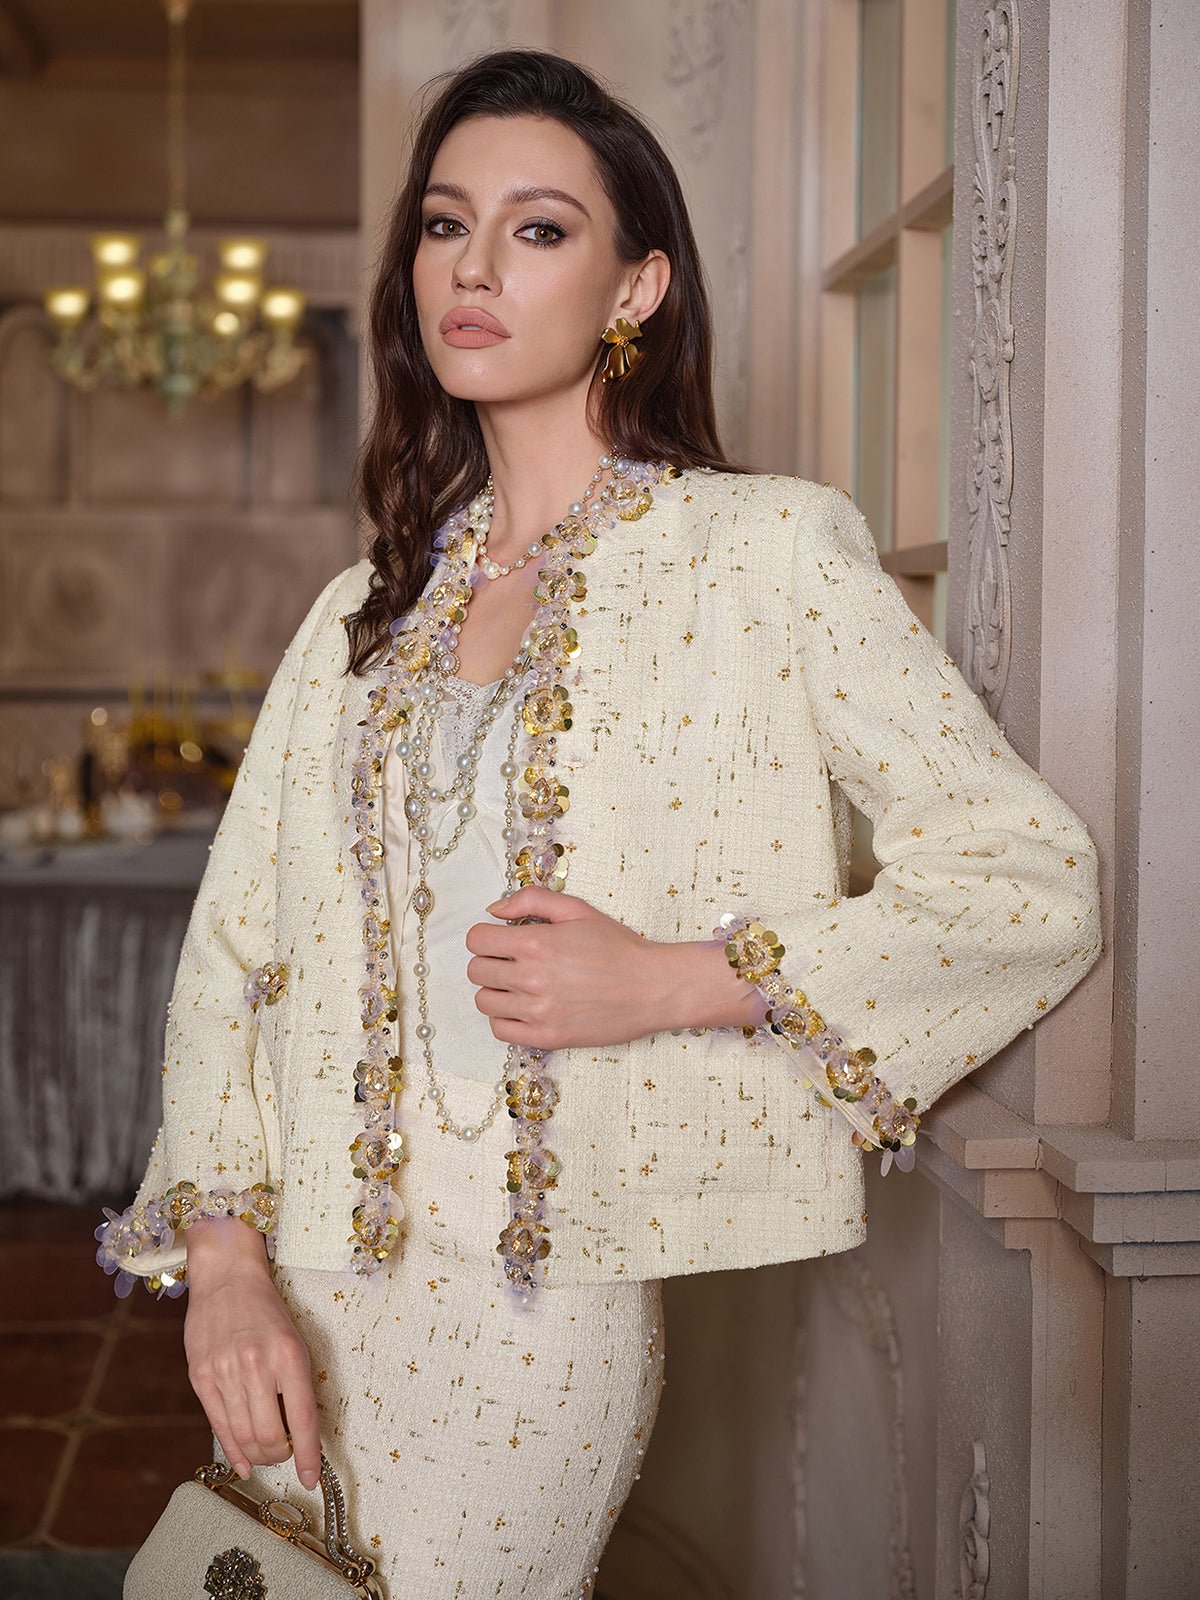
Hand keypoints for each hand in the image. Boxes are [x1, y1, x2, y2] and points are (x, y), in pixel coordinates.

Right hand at [183, 1218, 321, 1492]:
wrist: (227, 1277)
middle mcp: (258, 1366)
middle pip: (272, 1436)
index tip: (311, 1478)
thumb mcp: (293, 1341)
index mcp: (289, 1356)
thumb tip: (298, 1434)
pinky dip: (233, 1451)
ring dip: (260, 1455)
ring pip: (245, 1436)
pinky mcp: (202, 1377)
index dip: (309, 1455)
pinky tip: (243, 1463)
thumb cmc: (267, 1311)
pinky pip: (219, 1426)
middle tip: (286, 1453)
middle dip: (282, 1455)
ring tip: (268, 1454)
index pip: (303, 1420)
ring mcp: (226, 1373)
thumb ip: (295, 1385)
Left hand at [464, 883, 743, 1048]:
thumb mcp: (577, 910)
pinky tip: (523, 1008)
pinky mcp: (547, 1036)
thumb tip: (494, 910)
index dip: (486, 937)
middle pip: (476, 971)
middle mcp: (530, 978)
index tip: (500, 940)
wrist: (650, 988)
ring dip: (495, 991)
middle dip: (489, 962)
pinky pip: (500, 1031)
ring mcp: (537, 1011)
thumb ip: (532, 900)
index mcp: (535, 943)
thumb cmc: (617, 947)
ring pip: (484, 1002)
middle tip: (511, 961)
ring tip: (517, 986)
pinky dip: (505, 1019)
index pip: (476, 941)